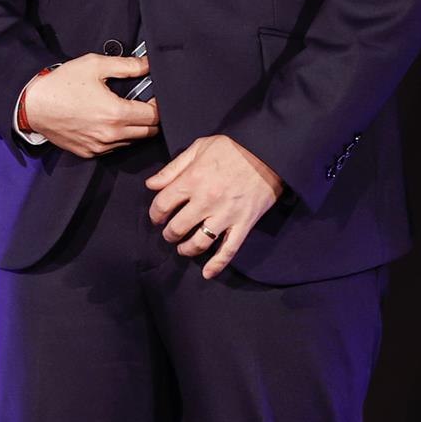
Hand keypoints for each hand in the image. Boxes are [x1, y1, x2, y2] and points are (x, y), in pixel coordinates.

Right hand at [21, 53, 160, 157]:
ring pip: (133, 141)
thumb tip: (149, 64)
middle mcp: (111, 135)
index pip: (154, 116)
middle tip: (142, 103)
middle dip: (150, 118)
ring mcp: (100, 147)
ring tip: (124, 112)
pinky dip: (118, 137)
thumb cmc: (61, 84)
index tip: (153, 95)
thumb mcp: (94, 65)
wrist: (32, 105)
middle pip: (149, 132)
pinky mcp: (90, 153)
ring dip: (135, 129)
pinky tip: (107, 122)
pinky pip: (114, 148)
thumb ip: (127, 65)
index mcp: (116, 113)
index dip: (158, 104)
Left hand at [147, 134, 283, 279]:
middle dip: (169, 233)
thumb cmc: (232, 147)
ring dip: (186, 249)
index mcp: (192, 181)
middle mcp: (206, 201)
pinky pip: (229, 250)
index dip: (155, 213)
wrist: (269, 152)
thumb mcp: (198, 148)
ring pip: (199, 242)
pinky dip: (217, 265)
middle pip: (177, 227)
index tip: (157, 216)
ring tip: (182, 248)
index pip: (162, 204)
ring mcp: (226, 215)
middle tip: (169, 233)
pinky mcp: (244, 224)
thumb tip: (151, 185)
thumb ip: (172, 169)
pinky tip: (207, 273)